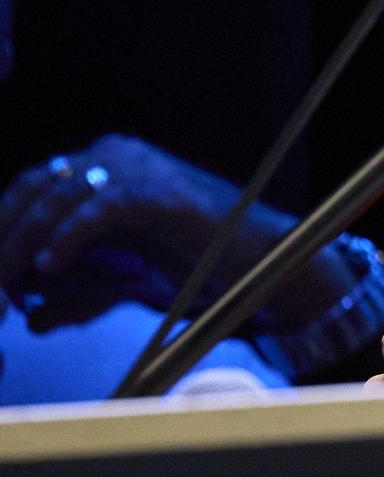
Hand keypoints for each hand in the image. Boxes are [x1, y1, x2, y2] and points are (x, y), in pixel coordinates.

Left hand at [0, 135, 262, 321]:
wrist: (265, 264)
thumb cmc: (201, 268)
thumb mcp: (124, 284)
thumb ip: (79, 295)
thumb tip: (32, 320)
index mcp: (104, 168)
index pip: (29, 191)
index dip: (2, 230)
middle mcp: (115, 156)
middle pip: (33, 190)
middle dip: (4, 238)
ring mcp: (139, 168)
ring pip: (56, 197)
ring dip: (22, 245)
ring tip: (7, 283)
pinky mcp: (158, 191)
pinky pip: (97, 208)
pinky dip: (67, 238)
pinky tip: (49, 267)